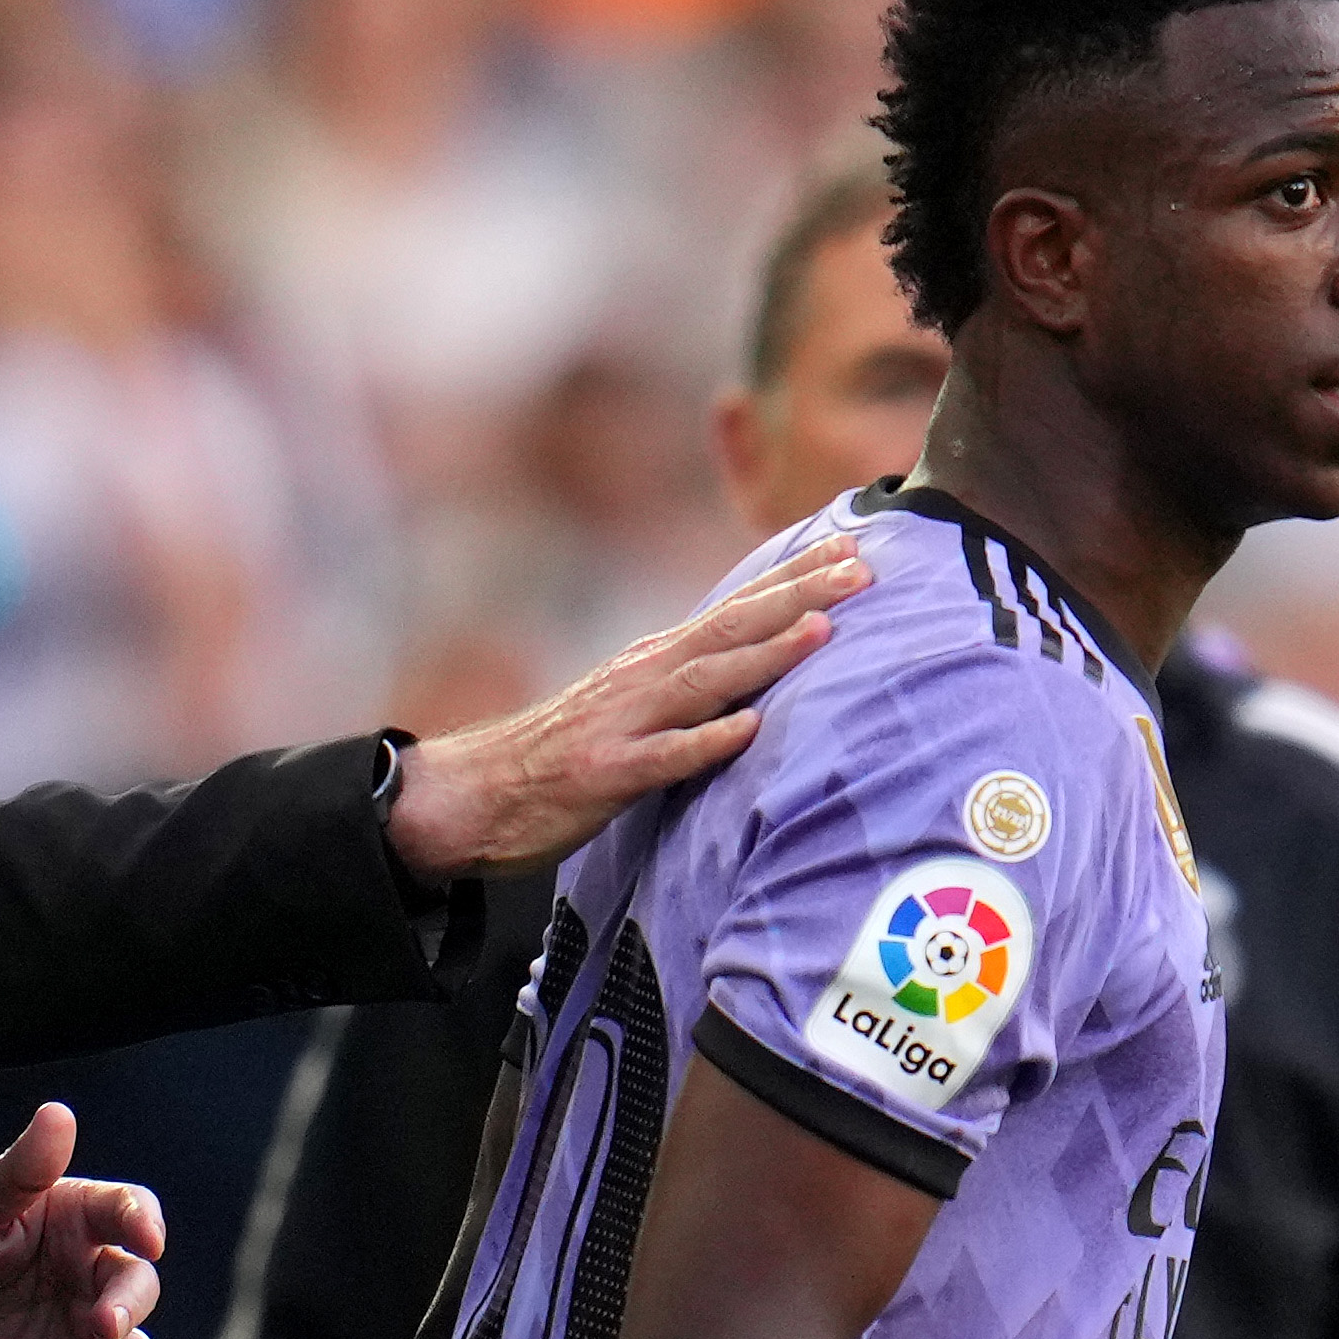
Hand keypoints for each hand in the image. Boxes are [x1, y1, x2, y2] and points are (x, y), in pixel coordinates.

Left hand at [0, 1103, 163, 1338]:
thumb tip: (59, 1113)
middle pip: (138, 1288)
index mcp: (75, 1221)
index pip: (129, 1213)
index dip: (143, 1223)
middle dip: (127, 1308)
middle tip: (98, 1326)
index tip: (146, 1239)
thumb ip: (17, 1170)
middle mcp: (89, 1276)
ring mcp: (80, 1335)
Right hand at [383, 536, 866, 880]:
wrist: (476, 792)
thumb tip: (756, 662)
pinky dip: (706, 740)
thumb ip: (691, 683)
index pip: (737, 607)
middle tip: (862, 568)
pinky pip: (664, 756)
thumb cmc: (564, 753)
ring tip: (823, 631)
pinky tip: (747, 728)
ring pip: (705, 679)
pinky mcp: (606, 773)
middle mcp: (644, 677)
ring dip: (765, 653)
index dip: (795, 576)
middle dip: (799, 595)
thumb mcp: (635, 705)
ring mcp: (625, 722)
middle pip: (732, 626)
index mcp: (656, 661)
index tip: (852, 546)